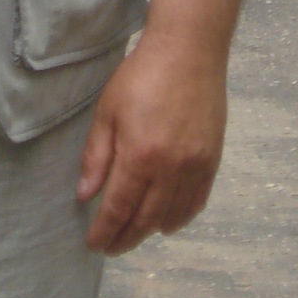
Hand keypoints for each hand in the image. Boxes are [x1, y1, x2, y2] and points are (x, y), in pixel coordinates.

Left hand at [77, 33, 227, 255]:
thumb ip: (96, 156)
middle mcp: (170, 169)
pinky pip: (197, 201)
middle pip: (146, 219)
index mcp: (139, 157)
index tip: (94, 244)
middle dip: (126, 238)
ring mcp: (195, 166)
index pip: (119, 208)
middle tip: (111, 247)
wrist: (189, 50)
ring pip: (173, 216)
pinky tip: (169, 220)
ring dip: (152, 230)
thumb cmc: (141, 75)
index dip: (105, 231)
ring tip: (135, 234)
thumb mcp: (108, 111)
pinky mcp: (212, 160)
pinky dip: (181, 217)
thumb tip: (85, 195)